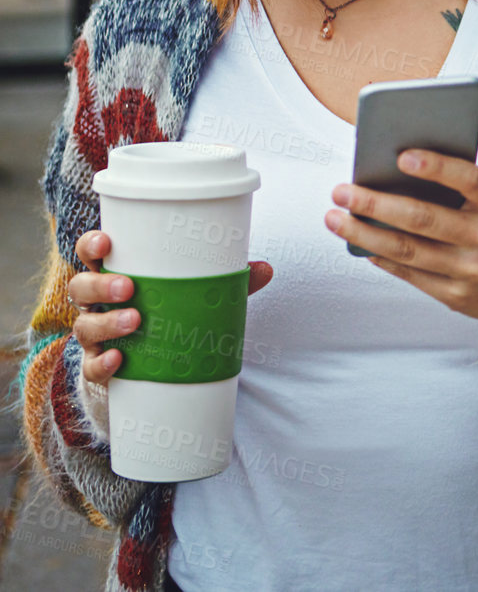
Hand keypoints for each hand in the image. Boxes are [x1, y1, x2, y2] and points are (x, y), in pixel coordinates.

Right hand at [69, 228, 273, 389]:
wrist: (146, 365)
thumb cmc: (166, 310)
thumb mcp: (189, 291)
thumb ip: (224, 280)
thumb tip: (266, 269)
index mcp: (115, 272)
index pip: (91, 252)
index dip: (92, 244)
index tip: (107, 242)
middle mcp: (96, 303)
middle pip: (80, 287)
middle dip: (101, 285)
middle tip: (129, 287)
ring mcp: (93, 336)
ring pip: (83, 325)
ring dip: (106, 322)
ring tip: (135, 320)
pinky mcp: (97, 367)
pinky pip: (91, 367)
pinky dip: (102, 363)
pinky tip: (119, 360)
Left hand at [325, 151, 477, 329]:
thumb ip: (463, 191)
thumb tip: (399, 174)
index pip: (469, 178)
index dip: (436, 165)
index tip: (401, 154)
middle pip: (423, 218)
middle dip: (375, 203)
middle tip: (341, 190)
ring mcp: (470, 272)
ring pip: (407, 250)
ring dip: (364, 234)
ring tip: (336, 219)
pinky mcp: (456, 298)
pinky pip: (411, 275)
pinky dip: (382, 259)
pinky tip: (360, 246)